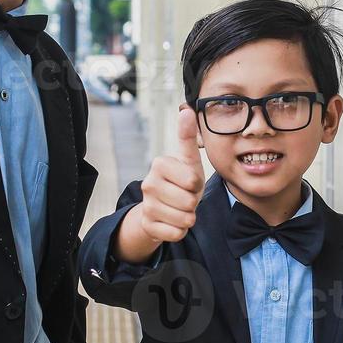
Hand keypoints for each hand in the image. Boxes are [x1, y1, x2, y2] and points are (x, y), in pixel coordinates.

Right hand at [113, 105, 205, 259]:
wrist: (162, 206)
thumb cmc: (181, 180)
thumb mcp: (188, 160)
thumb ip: (188, 137)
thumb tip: (187, 110)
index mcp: (160, 164)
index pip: (193, 180)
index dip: (196, 184)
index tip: (188, 181)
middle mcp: (148, 183)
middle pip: (189, 202)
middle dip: (193, 202)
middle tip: (184, 196)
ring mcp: (146, 204)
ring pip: (184, 219)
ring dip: (188, 217)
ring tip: (179, 208)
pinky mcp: (147, 224)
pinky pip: (176, 233)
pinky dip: (180, 230)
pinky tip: (172, 221)